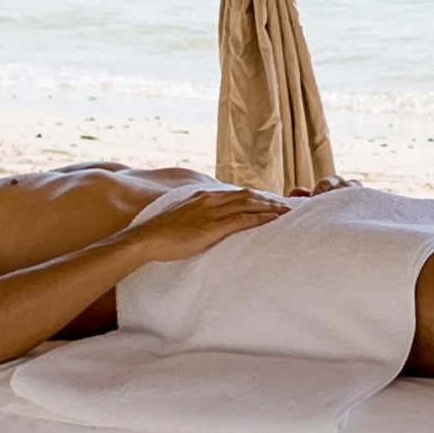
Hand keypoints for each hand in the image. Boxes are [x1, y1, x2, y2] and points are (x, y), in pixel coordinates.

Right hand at [149, 190, 286, 252]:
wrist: (147, 238)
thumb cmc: (162, 234)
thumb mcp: (183, 219)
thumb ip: (197, 217)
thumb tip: (206, 224)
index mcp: (204, 197)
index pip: (236, 193)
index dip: (256, 197)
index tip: (270, 201)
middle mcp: (211, 199)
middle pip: (247, 195)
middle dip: (268, 199)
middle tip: (286, 205)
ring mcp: (212, 212)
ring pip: (249, 204)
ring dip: (270, 207)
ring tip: (286, 211)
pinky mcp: (213, 226)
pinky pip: (242, 219)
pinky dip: (260, 218)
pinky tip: (272, 220)